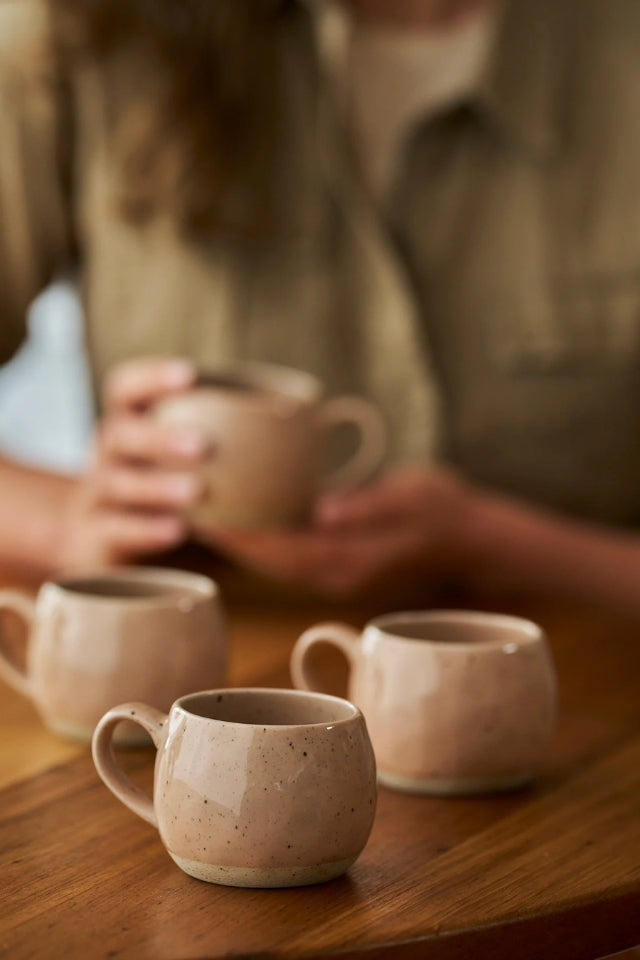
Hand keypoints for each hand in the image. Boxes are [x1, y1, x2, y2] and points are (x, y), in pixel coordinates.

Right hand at [55, 356, 208, 569]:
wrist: (96, 537)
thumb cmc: (158, 484)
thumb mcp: (178, 457)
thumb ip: (227, 443)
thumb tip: (317, 448)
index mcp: (127, 423)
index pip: (125, 388)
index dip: (152, 378)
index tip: (189, 375)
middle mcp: (108, 455)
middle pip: (120, 434)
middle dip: (159, 437)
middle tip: (203, 445)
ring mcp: (98, 497)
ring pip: (117, 484)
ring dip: (157, 486)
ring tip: (196, 490)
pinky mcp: (97, 538)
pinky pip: (116, 531)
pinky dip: (145, 530)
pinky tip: (176, 531)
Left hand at [202, 464, 472, 595]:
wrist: (472, 537)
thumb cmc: (446, 508)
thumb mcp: (414, 496)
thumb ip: (369, 506)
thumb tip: (323, 511)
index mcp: (351, 560)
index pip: (282, 552)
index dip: (242, 537)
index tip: (204, 515)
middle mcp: (337, 573)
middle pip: (269, 562)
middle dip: (231, 540)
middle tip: (189, 508)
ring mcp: (338, 572)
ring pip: (277, 562)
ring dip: (244, 542)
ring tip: (205, 513)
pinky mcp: (340, 563)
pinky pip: (292, 555)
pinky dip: (266, 539)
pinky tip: (247, 517)